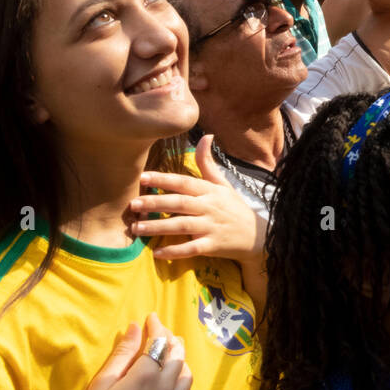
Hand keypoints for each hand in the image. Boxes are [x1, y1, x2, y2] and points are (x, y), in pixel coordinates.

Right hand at [60, 313, 192, 389]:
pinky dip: (183, 387)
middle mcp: (167, 389)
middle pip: (178, 356)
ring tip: (169, 356)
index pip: (159, 342)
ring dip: (180, 361)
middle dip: (171, 341)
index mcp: (147, 375)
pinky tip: (173, 387)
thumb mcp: (102, 384)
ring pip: (187, 376)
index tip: (152, 317)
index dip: (157, 327)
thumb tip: (136, 328)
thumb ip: (123, 354)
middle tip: (161, 334)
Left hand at [129, 135, 265, 261]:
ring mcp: (211, 227)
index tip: (143, 177)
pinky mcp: (212, 246)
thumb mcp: (223, 184)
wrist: (257, 236)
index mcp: (210, 191)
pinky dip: (175, 251)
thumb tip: (206, 136)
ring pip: (182, 226)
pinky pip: (191, 248)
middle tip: (132, 204)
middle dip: (155, 202)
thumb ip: (208, 163)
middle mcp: (209, 207)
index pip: (184, 182)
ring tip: (137, 228)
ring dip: (158, 227)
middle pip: (179, 203)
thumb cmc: (234, 208)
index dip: (164, 179)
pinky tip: (157, 253)